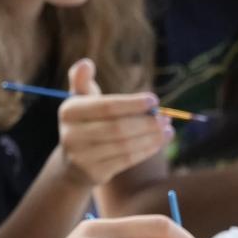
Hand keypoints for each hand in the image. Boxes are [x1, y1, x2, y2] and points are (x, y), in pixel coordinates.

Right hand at [55, 59, 173, 186]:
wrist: (73, 163)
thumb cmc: (85, 123)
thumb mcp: (81, 101)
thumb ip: (82, 81)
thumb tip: (86, 63)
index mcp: (69, 111)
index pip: (106, 107)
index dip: (133, 104)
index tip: (155, 101)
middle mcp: (71, 135)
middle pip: (118, 128)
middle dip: (146, 123)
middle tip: (166, 117)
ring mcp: (81, 157)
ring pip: (125, 146)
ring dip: (152, 137)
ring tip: (167, 129)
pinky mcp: (94, 174)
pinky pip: (127, 160)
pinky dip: (147, 150)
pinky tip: (160, 142)